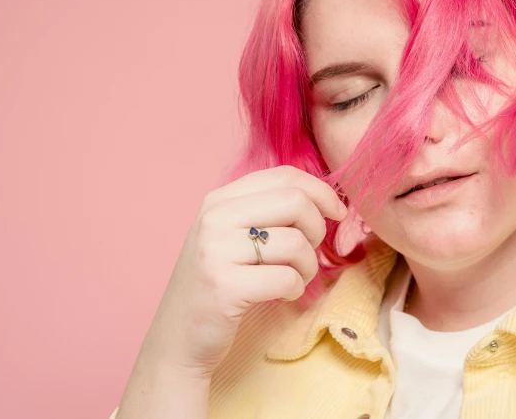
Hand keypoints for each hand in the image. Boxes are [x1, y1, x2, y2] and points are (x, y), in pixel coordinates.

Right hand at [133, 165, 346, 380]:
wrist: (178, 339)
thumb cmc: (218, 285)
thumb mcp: (232, 236)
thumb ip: (267, 212)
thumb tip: (326, 198)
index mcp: (219, 200)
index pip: (284, 175)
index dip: (321, 191)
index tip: (338, 212)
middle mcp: (215, 218)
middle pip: (295, 202)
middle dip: (317, 229)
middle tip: (309, 253)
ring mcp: (216, 251)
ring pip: (296, 243)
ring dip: (308, 267)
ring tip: (294, 279)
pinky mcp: (224, 286)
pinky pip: (287, 278)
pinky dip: (295, 289)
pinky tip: (282, 295)